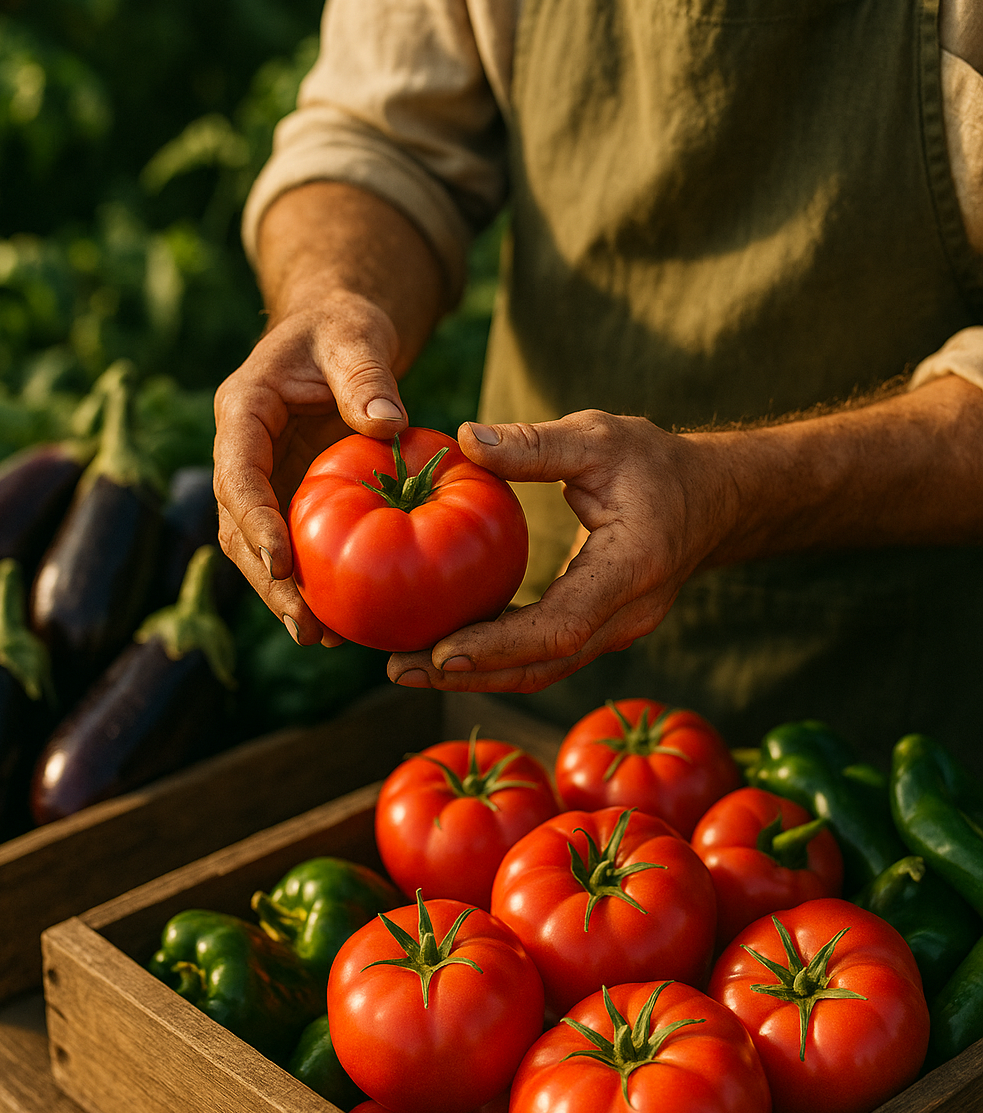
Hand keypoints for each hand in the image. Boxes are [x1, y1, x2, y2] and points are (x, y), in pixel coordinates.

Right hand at [213, 182, 444, 642]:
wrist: (338, 331)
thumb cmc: (343, 326)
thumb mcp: (355, 336)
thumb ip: (367, 376)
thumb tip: (388, 427)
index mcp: (243, 410)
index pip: (237, 473)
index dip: (255, 521)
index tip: (283, 563)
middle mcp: (240, 452)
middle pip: (238, 526)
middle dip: (266, 579)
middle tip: (305, 624)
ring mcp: (262, 479)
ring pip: (256, 547)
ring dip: (282, 594)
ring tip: (319, 638)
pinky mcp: (287, 498)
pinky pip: (292, 545)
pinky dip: (309, 582)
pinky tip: (342, 621)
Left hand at [385, 411, 732, 691]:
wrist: (713, 499)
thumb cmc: (656, 462)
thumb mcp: (599, 438)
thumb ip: (535, 444)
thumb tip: (465, 438)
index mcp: (632, 568)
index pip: (561, 625)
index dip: (500, 646)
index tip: (441, 653)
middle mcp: (628, 615)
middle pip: (543, 664)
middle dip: (470, 674)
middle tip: (400, 669)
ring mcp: (617, 631)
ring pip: (543, 669)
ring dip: (477, 675)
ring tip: (408, 669)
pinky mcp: (601, 630)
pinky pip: (545, 654)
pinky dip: (496, 658)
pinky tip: (446, 649)